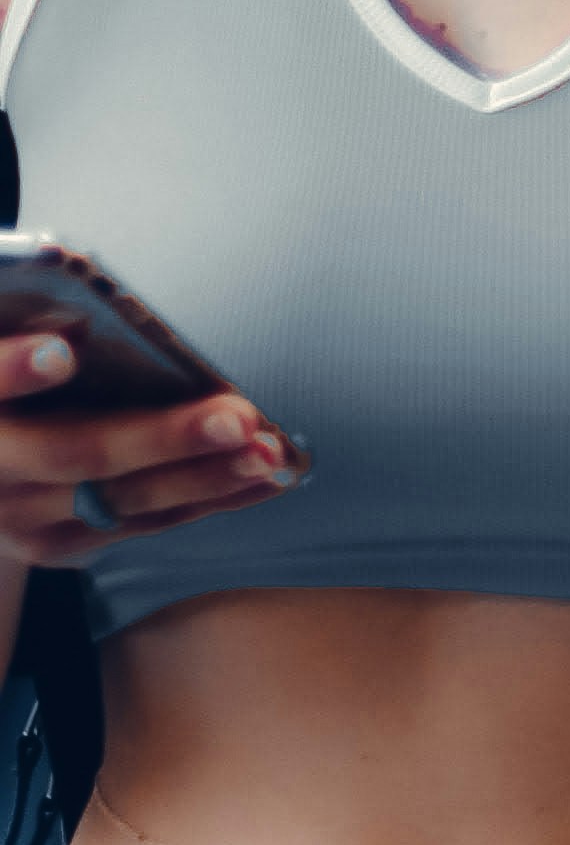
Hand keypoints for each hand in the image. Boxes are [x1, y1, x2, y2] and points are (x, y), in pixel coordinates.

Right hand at [0, 337, 302, 573]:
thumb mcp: (5, 349)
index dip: (15, 370)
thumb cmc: (10, 388)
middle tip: (234, 417)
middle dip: (163, 438)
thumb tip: (86, 299)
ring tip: (268, 450)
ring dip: (208, 476)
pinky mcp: (65, 545)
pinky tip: (267, 473)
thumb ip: (24, 335)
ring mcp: (25, 519)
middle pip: (76, 453)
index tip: (61, 354)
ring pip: (125, 499)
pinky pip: (150, 522)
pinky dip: (214, 496)